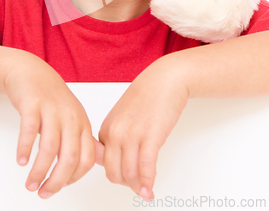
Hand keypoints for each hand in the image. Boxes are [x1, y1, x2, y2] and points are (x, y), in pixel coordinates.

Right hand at [3, 53, 102, 198]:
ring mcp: (52, 109)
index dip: (74, 178)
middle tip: (43, 192)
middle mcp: (70, 117)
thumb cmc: (52, 98)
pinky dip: (24, 149)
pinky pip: (29, 130)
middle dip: (56, 181)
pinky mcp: (33, 104)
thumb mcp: (72, 117)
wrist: (31, 72)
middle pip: (69, 157)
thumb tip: (91, 163)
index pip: (87, 158)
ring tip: (30, 183)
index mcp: (82, 123)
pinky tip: (21, 160)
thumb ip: (81, 139)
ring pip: (49, 147)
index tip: (60, 187)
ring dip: (38, 171)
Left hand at [98, 54, 188, 199]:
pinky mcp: (150, 136)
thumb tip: (119, 160)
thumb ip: (116, 136)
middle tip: (137, 187)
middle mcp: (115, 133)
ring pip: (130, 174)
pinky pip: (146, 167)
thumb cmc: (147, 95)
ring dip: (139, 187)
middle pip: (113, 173)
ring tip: (147, 190)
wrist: (165, 79)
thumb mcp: (122, 116)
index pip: (103, 164)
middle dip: (126, 184)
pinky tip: (150, 190)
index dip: (116, 175)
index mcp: (106, 128)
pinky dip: (148, 183)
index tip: (125, 180)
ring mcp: (131, 135)